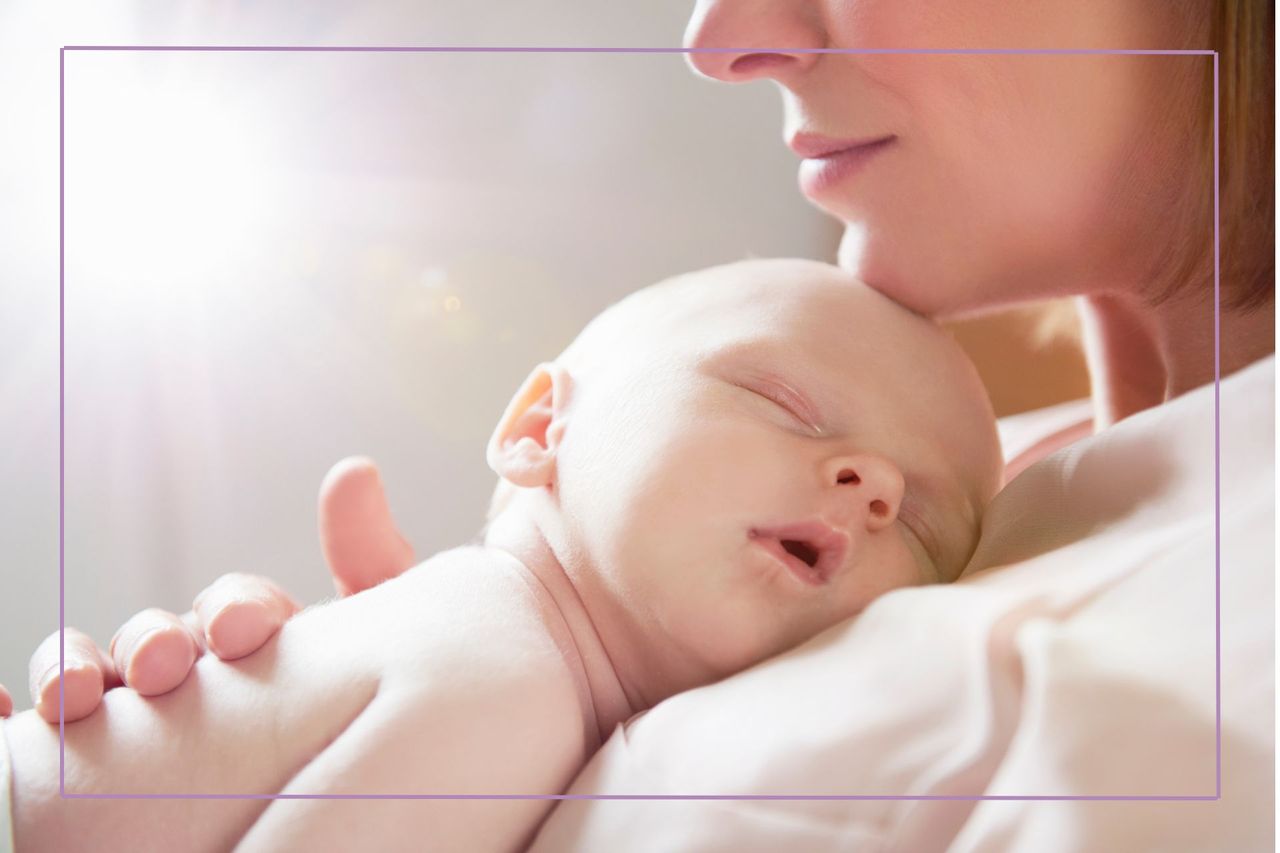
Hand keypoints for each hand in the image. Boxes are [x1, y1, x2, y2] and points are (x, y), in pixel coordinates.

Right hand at [8, 456, 414, 721]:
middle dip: (152, 639)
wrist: (352, 799)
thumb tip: (352, 468)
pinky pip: (35, 734)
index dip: (235, 608)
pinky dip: (9, 707)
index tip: (244, 630)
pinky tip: (7, 710)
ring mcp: (137, 715)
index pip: (233, 607)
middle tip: (166, 665)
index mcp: (253, 641)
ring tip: (78, 697)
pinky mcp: (95, 761)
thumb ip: (372, 566)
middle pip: (151, 638)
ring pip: (84, 674)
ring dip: (73, 670)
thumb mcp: (379, 645)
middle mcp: (188, 671)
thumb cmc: (360, 713)